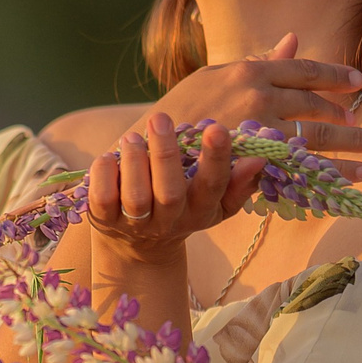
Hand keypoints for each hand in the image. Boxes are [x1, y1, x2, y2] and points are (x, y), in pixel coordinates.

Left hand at [88, 113, 263, 267]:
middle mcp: (169, 221)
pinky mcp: (104, 220)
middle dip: (166, 154)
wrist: (138, 244)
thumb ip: (238, 181)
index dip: (216, 159)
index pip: (212, 186)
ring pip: (136, 196)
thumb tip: (259, 158)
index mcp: (200, 211)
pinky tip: (109, 156)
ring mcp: (135, 223)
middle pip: (170, 192)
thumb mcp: (215, 201)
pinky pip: (102, 199)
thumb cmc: (184, 207)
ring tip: (133, 136)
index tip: (217, 128)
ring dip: (134, 162)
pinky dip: (104, 175)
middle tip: (161, 118)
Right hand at [141, 31, 361, 176]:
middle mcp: (255, 96)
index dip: (335, 76)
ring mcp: (254, 130)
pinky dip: (327, 176)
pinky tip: (345, 182)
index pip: (303, 70)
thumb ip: (258, 62)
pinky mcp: (251, 162)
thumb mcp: (213, 78)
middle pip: (315, 106)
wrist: (144, 153)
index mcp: (247, 71)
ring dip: (350, 147)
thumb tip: (294, 40)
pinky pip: (299, 168)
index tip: (359, 83)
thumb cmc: (177, 114)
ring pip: (315, 138)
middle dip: (349, 119)